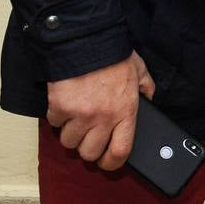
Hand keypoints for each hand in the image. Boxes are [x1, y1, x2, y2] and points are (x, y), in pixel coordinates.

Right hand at [46, 51, 155, 170]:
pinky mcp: (59, 108)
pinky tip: (66, 103)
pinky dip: (58, 117)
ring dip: (72, 133)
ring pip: (69, 142)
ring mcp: (80, 115)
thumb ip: (146, 89)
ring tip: (77, 117)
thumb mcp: (140, 71)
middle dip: (88, 148)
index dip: (112, 163)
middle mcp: (103, 117)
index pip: (120, 152)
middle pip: (90, 153)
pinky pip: (55, 124)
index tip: (108, 161)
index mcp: (126, 111)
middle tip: (89, 136)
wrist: (86, 39)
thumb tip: (149, 101)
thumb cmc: (114, 55)